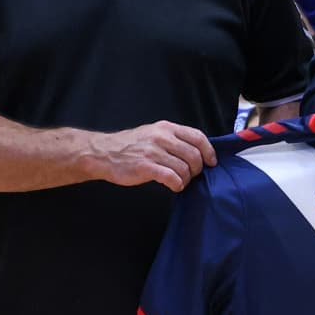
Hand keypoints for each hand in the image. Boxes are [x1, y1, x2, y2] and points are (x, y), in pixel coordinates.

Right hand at [82, 121, 218, 190]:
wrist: (103, 153)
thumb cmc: (130, 146)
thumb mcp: (153, 133)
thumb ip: (173, 139)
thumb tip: (197, 151)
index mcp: (166, 128)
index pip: (198, 137)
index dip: (208, 151)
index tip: (211, 162)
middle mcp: (161, 137)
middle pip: (194, 155)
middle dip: (197, 169)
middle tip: (191, 175)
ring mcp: (153, 152)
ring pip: (184, 168)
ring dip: (186, 179)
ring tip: (179, 181)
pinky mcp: (145, 167)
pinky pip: (172, 177)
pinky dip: (177, 184)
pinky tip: (173, 186)